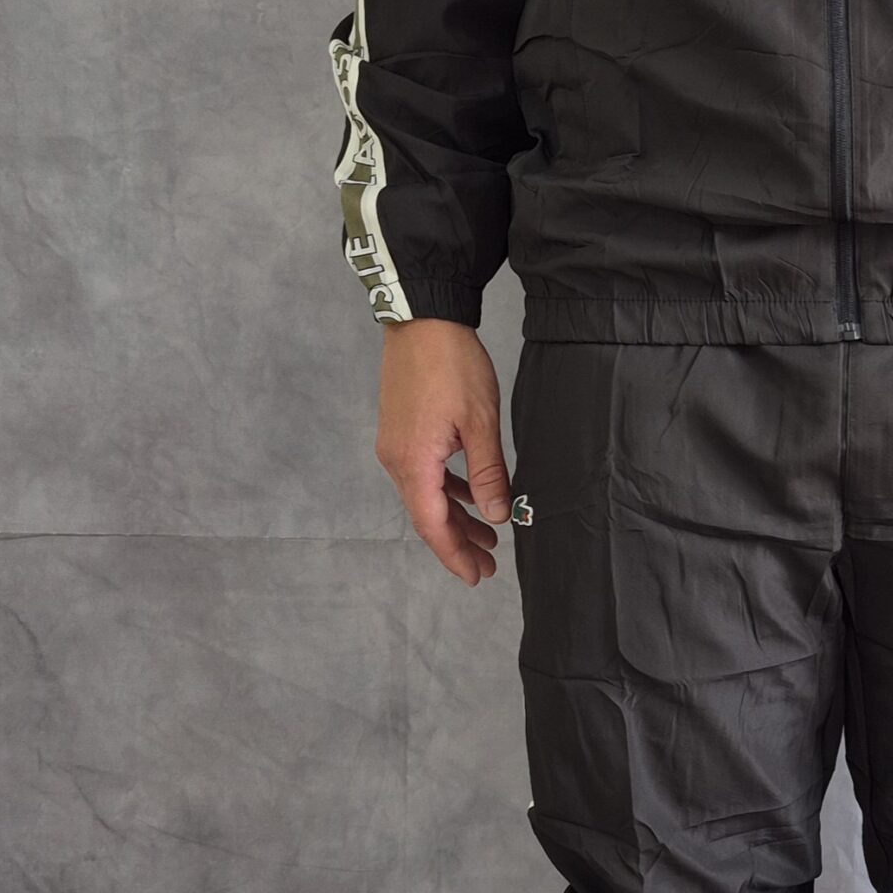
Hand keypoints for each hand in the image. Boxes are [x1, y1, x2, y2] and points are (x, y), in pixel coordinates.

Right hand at [375, 319, 510, 585]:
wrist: (423, 316)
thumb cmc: (451, 363)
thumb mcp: (480, 422)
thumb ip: (488, 473)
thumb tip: (496, 516)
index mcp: (413, 462)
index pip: (432, 525)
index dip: (455, 555)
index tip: (476, 576)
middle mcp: (396, 459)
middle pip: (427, 515)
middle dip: (458, 543)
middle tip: (488, 565)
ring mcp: (396, 444)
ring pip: (426, 495)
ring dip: (455, 517)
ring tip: (488, 536)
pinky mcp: (402, 430)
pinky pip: (424, 473)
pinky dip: (447, 490)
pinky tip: (470, 495)